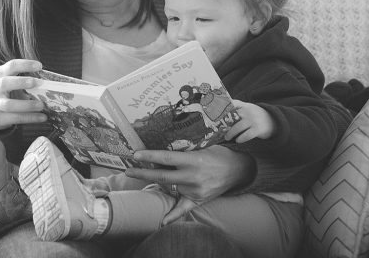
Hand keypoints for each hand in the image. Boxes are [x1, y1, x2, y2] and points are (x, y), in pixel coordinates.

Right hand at [0, 59, 46, 129]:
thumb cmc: (6, 91)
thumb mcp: (11, 81)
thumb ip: (24, 79)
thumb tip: (48, 83)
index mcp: (0, 74)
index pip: (11, 66)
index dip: (25, 65)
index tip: (39, 66)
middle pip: (5, 83)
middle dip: (21, 82)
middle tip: (37, 82)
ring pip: (9, 105)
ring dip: (27, 105)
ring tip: (42, 105)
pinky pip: (15, 118)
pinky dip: (30, 118)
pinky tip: (42, 117)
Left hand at [125, 145, 251, 223]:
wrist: (239, 169)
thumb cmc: (219, 153)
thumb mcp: (202, 147)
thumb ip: (184, 151)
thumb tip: (163, 150)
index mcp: (193, 160)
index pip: (166, 158)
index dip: (149, 156)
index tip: (135, 155)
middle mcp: (193, 176)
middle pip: (162, 176)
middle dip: (143, 173)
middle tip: (128, 170)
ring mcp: (196, 190)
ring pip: (170, 188)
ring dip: (155, 184)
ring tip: (141, 178)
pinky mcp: (200, 199)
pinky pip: (184, 209)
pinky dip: (172, 216)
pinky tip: (162, 222)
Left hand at [224, 100, 274, 142]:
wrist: (274, 120)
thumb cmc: (256, 116)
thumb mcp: (249, 109)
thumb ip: (239, 111)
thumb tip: (223, 119)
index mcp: (245, 106)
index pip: (233, 103)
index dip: (224, 106)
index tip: (215, 111)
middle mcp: (248, 112)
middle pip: (233, 117)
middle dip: (224, 124)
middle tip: (219, 130)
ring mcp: (253, 120)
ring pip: (238, 127)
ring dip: (231, 133)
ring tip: (227, 137)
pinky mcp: (257, 129)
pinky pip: (246, 135)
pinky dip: (241, 138)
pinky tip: (238, 140)